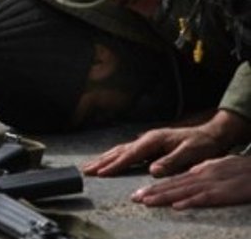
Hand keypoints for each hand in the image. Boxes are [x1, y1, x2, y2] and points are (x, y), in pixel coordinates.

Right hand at [83, 110, 249, 176]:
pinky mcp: (148, 146)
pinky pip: (126, 152)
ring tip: (89, 166)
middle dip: (101, 161)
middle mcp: (146, 139)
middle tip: (85, 170)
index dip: (115, 165)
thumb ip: (171, 161)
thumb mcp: (190, 152)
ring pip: (120, 150)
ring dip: (104, 159)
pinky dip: (113, 157)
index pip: (129, 154)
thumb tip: (153, 170)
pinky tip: (107, 161)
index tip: (101, 173)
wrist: (210, 134)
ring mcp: (146, 141)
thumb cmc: (201, 143)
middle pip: (119, 151)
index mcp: (153, 140)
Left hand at [131, 155, 250, 208]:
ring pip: (183, 191)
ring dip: (164, 197)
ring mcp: (213, 183)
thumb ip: (203, 171)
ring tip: (146, 202)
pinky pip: (205, 198)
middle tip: (133, 198)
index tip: (139, 193)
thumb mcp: (219, 167)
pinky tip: (177, 206)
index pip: (174, 180)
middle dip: (152, 192)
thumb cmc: (244, 169)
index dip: (155, 187)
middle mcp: (203, 175)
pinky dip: (190, 202)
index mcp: (201, 170)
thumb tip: (189, 175)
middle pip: (174, 185)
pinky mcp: (225, 193)